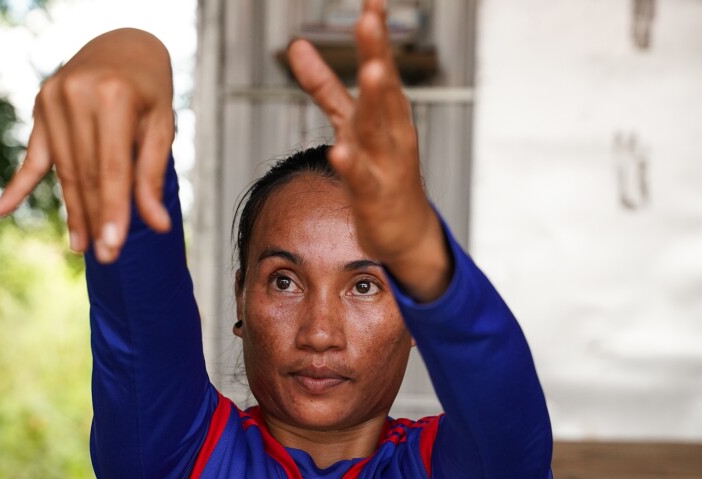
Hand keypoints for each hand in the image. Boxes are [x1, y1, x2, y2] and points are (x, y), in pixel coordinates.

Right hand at [0, 28, 174, 262]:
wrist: (122, 46)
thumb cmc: (150, 90)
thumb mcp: (161, 126)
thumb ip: (152, 175)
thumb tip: (157, 226)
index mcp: (112, 96)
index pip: (112, 168)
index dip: (113, 210)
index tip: (115, 246)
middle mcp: (76, 95)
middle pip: (85, 173)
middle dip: (96, 218)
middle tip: (106, 258)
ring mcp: (51, 100)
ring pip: (64, 171)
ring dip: (73, 212)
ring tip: (83, 247)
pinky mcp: (39, 108)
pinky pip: (32, 156)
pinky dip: (19, 186)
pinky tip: (0, 210)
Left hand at [288, 0, 452, 300]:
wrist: (405, 232)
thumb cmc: (380, 172)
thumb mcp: (349, 123)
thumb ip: (323, 85)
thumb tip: (296, 45)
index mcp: (386, 111)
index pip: (379, 66)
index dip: (374, 35)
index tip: (372, 0)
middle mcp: (390, 132)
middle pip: (382, 89)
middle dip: (377, 54)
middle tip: (371, 19)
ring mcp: (385, 164)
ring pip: (378, 130)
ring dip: (375, 100)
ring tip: (371, 70)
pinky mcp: (374, 197)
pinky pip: (362, 179)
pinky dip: (353, 166)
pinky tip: (340, 151)